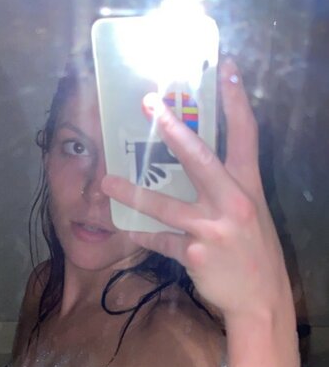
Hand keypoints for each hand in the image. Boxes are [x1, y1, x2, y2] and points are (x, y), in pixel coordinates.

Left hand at [102, 60, 291, 320]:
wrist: (260, 299)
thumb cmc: (253, 252)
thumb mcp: (251, 213)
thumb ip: (228, 187)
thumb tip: (196, 163)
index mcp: (249, 186)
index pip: (245, 134)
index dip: (236, 99)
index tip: (227, 67)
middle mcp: (233, 201)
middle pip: (199, 157)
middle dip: (173, 129)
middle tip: (149, 104)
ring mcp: (213, 228)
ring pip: (165, 205)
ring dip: (132, 193)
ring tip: (106, 181)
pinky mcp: (195, 254)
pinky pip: (160, 240)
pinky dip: (142, 235)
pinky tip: (126, 229)